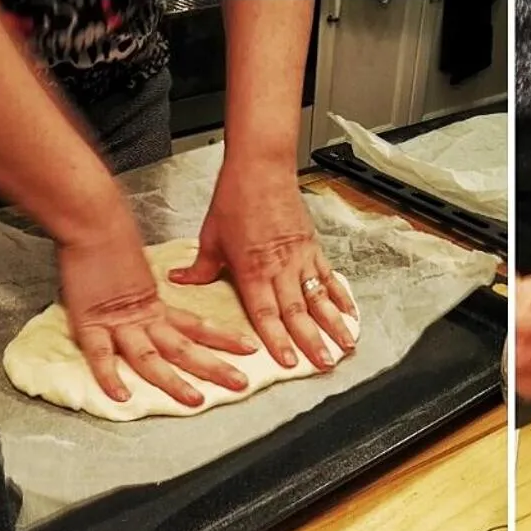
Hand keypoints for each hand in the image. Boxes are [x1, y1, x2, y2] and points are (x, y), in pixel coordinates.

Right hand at [56, 210, 257, 409]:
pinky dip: (109, 376)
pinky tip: (122, 396)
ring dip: (173, 381)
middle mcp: (143, 319)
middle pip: (183, 349)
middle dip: (213, 367)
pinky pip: (100, 355)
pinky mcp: (90, 324)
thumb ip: (149, 294)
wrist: (90, 219)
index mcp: (155, 307)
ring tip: (196, 400)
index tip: (249, 349)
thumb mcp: (139, 272)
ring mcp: (118, 324)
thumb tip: (159, 300)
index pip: (197, 326)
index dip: (224, 338)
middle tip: (240, 384)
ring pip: (150, 358)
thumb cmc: (110, 241)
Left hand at [170, 155, 356, 371]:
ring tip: (346, 345)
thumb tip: (181, 280)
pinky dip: (340, 296)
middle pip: (298, 312)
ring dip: (333, 324)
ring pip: (319, 297)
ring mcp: (299, 257)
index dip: (278, 340)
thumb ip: (201, 266)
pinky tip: (350, 313)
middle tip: (324, 365)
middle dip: (313, 342)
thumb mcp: (210, 235)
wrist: (261, 165)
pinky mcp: (311, 245)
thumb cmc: (235, 197)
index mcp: (252, 270)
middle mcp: (279, 267)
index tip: (289, 362)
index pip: (266, 314)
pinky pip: (328, 276)